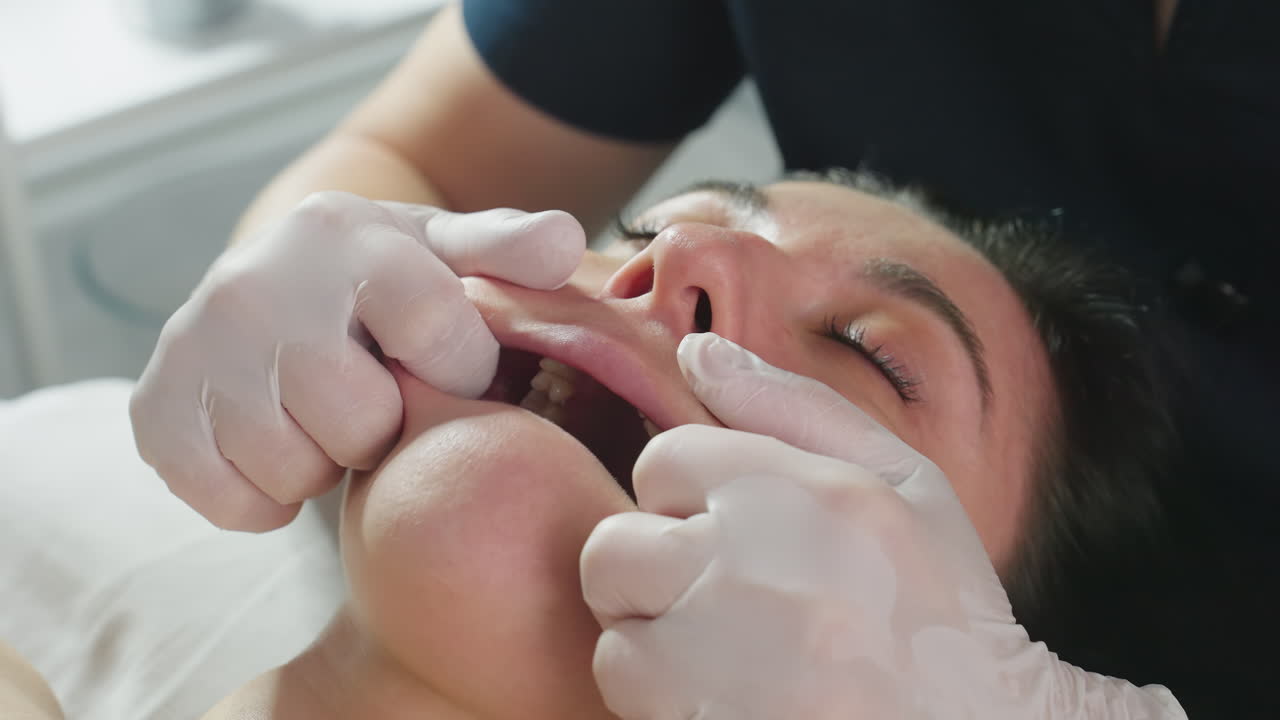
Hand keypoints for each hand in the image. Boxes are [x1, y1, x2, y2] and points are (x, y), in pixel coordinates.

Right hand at [130, 191, 583, 530]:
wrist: (270, 280)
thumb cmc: (383, 276)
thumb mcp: (447, 248)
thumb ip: (508, 249)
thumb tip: (568, 243)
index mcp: (345, 235)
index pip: (442, 337)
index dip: (462, 371)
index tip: (447, 362)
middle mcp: (255, 284)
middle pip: (362, 423)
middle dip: (386, 425)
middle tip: (375, 394)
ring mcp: (194, 347)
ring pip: (296, 471)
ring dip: (326, 461)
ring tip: (324, 414)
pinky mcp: (155, 411)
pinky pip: (234, 504)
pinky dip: (267, 499)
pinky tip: (280, 445)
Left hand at [581, 333, 1184, 719]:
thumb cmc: (948, 606)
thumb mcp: (904, 480)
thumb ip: (793, 403)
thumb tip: (696, 348)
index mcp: (792, 494)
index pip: (661, 461)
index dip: (694, 497)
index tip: (741, 532)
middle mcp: (739, 574)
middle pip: (612, 550)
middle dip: (654, 567)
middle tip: (723, 595)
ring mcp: (711, 667)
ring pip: (617, 635)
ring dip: (660, 642)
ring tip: (739, 655)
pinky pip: (631, 703)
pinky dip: (670, 702)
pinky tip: (739, 696)